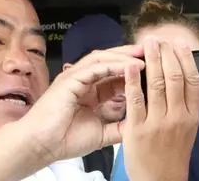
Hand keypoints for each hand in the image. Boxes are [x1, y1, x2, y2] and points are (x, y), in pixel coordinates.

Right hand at [21, 44, 145, 164]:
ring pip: (104, 58)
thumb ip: (120, 127)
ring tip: (144, 56)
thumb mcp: (102, 133)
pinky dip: (113, 64)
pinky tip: (129, 65)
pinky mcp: (69, 78)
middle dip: (132, 55)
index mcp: (92, 90)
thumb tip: (141, 126)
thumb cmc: (65, 140)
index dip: (135, 69)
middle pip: (111, 60)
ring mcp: (76, 76)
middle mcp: (84, 79)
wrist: (41, 146)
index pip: (117, 73)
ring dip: (125, 56)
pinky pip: (95, 67)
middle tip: (154, 53)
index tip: (156, 68)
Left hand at [122, 37, 198, 180]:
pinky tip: (129, 66)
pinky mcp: (138, 130)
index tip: (178, 43)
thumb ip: (183, 104)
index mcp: (192, 115)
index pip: (192, 80)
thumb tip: (179, 74)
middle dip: (166, 54)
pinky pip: (135, 100)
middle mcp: (178, 117)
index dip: (186, 59)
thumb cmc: (172, 153)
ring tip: (147, 44)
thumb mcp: (187, 128)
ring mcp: (158, 123)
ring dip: (151, 60)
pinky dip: (132, 80)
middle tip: (158, 39)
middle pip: (174, 77)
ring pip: (156, 84)